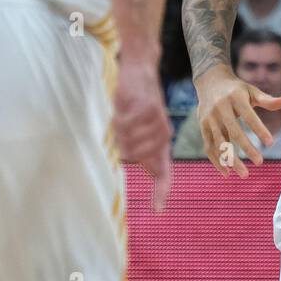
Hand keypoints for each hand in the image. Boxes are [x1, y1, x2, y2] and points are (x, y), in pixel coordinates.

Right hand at [112, 58, 172, 212]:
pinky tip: (121, 108)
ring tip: (122, 115)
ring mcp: (158, 122)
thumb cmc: (135, 103)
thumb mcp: (138, 129)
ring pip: (127, 141)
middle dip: (119, 146)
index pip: (163, 174)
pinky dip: (116, 118)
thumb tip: (137, 166)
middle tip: (119, 128)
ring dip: (117, 130)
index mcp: (161, 144)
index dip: (160, 193)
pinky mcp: (148, 109)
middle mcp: (163, 136)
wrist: (140, 70)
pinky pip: (124, 124)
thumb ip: (138, 149)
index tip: (158, 210)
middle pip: (133, 157)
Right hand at [195, 68, 280, 177]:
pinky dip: (216, 161)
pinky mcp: (203, 127)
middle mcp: (220, 108)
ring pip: (219, 142)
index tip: (270, 143)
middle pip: (234, 131)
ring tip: (244, 174)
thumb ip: (267, 99)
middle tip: (260, 162)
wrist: (210, 81)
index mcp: (235, 98)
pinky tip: (227, 173)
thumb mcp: (251, 91)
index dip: (259, 129)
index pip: (249, 116)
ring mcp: (209, 119)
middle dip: (247, 148)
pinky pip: (209, 146)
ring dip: (231, 159)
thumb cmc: (236, 89)